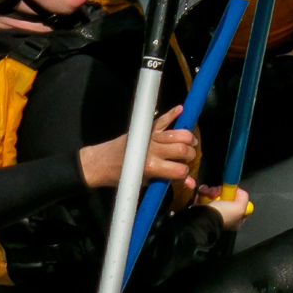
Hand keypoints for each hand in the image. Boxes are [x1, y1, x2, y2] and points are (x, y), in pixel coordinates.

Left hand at [79, 107, 195, 187]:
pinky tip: (181, 110)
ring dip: (188, 137)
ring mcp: (149, 137)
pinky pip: (162, 119)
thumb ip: (169, 180)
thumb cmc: (123, 176)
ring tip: (190, 141)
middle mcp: (152, 151)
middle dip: (190, 154)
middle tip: (188, 156)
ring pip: (178, 134)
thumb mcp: (146, 182)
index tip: (184, 172)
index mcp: (151, 167)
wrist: (102, 162)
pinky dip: (172, 113)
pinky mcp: (145, 128)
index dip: (186, 172)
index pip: (180, 169)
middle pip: (182, 149)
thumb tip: (190, 183)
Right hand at [195, 184, 252, 227]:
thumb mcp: (239, 208)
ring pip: (216, 194)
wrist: (202, 217)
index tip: (235, 192)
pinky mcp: (202, 205)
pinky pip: (205, 193)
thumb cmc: (223, 214)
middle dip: (224, 191)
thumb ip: (244, 198)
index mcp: (236, 220)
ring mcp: (213, 210)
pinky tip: (204, 193)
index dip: (239, 197)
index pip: (242, 206)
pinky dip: (204, 191)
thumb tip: (239, 191)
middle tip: (220, 191)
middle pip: (228, 197)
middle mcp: (225, 215)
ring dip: (213, 191)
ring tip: (211, 194)